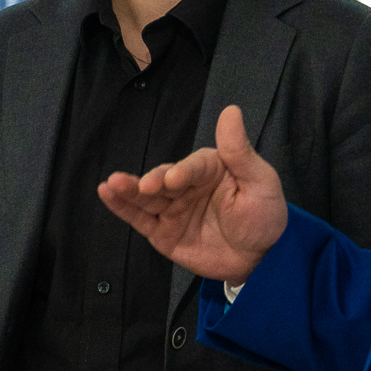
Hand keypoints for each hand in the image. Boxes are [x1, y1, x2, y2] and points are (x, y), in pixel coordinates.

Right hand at [97, 105, 288, 283]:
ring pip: (146, 198)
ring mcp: (172, 209)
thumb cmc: (264, 216)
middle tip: (145, 186)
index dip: (183, 172)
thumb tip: (231, 111)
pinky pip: (140, 218)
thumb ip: (239, 151)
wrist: (262, 259)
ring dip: (128, 190)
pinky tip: (106, 194)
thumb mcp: (260, 182)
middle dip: (151, 181)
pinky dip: (122, 207)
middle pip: (163, 180)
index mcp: (209, 168)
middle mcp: (186, 185)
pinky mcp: (163, 232)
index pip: (192, 167)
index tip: (174, 180)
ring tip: (111, 184)